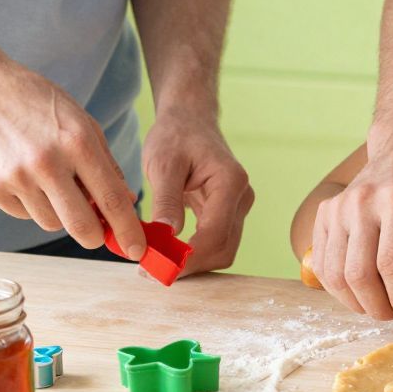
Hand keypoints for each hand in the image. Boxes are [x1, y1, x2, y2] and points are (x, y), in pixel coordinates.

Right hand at [0, 44, 145, 259]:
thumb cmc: (37, 104)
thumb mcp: (82, 122)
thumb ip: (106, 164)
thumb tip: (125, 205)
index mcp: (77, 142)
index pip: (111, 199)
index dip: (128, 230)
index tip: (138, 250)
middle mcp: (46, 162)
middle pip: (81, 225)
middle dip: (96, 237)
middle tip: (99, 234)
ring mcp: (14, 177)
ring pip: (51, 222)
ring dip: (61, 214)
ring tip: (53, 183)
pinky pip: (23, 214)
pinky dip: (32, 205)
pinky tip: (25, 177)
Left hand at [142, 106, 252, 273]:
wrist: (189, 120)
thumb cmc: (176, 135)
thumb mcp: (164, 163)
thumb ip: (167, 200)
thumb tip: (167, 236)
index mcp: (230, 183)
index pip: (215, 234)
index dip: (188, 257)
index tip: (156, 268)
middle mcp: (241, 197)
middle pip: (223, 248)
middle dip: (190, 265)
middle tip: (151, 271)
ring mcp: (237, 206)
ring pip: (221, 249)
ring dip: (192, 262)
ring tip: (155, 263)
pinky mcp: (226, 212)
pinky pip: (214, 241)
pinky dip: (192, 252)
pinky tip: (166, 252)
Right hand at [308, 116, 392, 320]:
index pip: (391, 265)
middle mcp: (363, 202)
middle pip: (359, 274)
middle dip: (378, 307)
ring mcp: (339, 206)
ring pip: (334, 273)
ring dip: (355, 302)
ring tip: (377, 306)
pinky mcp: (325, 212)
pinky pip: (322, 262)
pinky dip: (336, 286)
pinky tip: (359, 290)